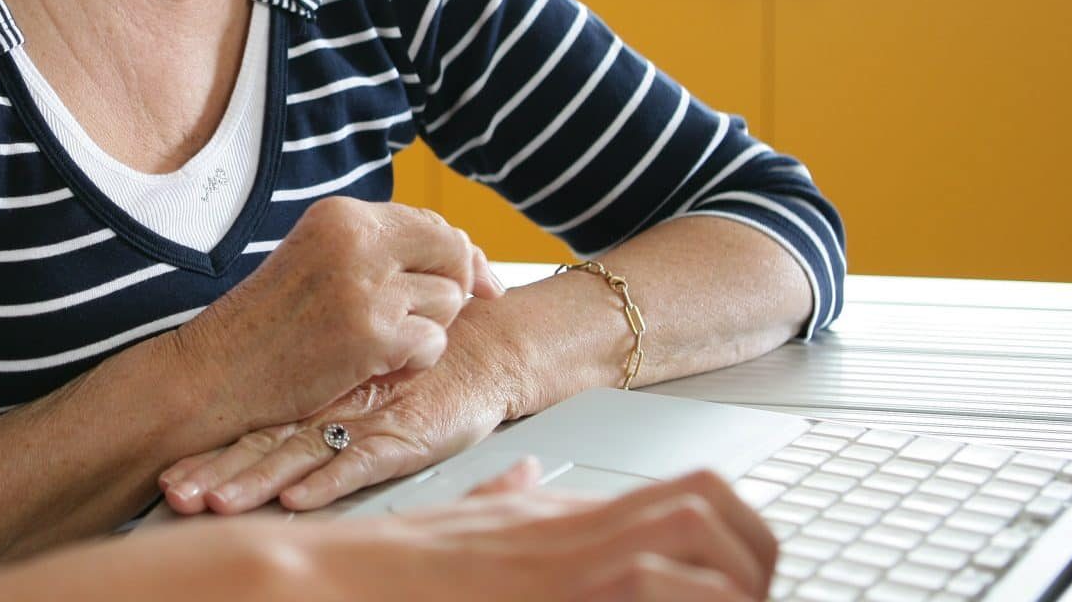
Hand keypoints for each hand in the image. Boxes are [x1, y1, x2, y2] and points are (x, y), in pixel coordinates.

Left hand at [160, 300, 520, 513]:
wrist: (487, 348)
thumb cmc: (416, 363)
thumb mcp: (356, 379)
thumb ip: (311, 397)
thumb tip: (250, 435)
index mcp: (312, 393)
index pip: (250, 425)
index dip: (207, 452)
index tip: (164, 476)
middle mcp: (330, 407)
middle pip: (262, 442)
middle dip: (215, 472)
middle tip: (174, 493)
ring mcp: (365, 422)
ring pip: (299, 454)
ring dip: (255, 481)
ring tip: (216, 503)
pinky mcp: (404, 435)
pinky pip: (360, 463)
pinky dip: (326, 482)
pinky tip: (296, 500)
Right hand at [164, 197, 502, 443]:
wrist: (217, 374)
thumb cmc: (268, 326)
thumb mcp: (318, 263)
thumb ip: (381, 252)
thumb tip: (469, 260)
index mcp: (341, 215)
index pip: (431, 222)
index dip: (462, 254)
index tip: (482, 282)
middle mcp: (357, 240)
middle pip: (452, 253)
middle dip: (456, 287)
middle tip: (422, 320)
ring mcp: (367, 288)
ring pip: (449, 301)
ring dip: (427, 329)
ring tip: (376, 344)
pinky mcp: (373, 337)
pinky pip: (434, 343)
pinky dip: (415, 361)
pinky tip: (375, 366)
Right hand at [328, 465, 777, 600]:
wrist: (312, 574)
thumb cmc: (375, 571)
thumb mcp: (454, 528)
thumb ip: (498, 503)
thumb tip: (523, 481)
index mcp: (556, 517)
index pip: (683, 502)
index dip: (740, 540)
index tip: (750, 581)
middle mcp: (569, 527)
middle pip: (705, 506)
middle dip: (755, 554)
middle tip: (759, 593)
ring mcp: (560, 556)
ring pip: (695, 534)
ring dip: (733, 576)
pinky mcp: (547, 586)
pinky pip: (647, 580)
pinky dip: (684, 597)